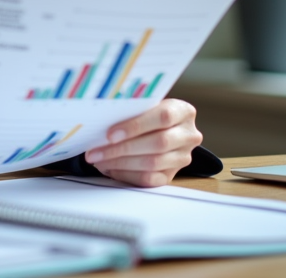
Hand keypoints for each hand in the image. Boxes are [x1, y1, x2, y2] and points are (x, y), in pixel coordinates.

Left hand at [84, 99, 201, 186]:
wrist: (162, 128)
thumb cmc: (147, 113)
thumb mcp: (145, 105)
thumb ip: (132, 111)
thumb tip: (101, 121)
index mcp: (183, 111)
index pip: (163, 117)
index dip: (136, 126)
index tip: (110, 134)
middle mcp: (188, 135)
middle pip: (158, 144)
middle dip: (122, 149)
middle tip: (96, 152)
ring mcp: (182, 157)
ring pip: (153, 163)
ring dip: (121, 163)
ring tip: (99, 160)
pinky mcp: (172, 175)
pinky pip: (150, 179)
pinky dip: (127, 175)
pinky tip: (111, 169)